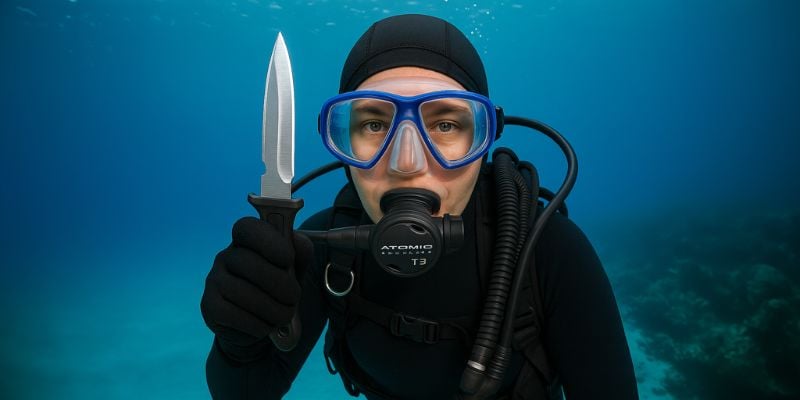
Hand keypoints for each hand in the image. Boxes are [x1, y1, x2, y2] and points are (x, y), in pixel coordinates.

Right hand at [201, 216, 313, 360]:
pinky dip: (257, 324)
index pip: (247, 228)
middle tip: (294, 298)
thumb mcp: (294, 270)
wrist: (258, 326)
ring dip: (272, 308)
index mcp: (246, 241)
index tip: (287, 258)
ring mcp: (213, 280)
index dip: (268, 241)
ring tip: (284, 315)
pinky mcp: (209, 306)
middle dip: (280, 285)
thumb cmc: (277, 290)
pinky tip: (266, 326)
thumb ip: (300, 253)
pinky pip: (234, 314)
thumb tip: (298, 241)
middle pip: (249, 263)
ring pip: (243, 292)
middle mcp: (225, 256)